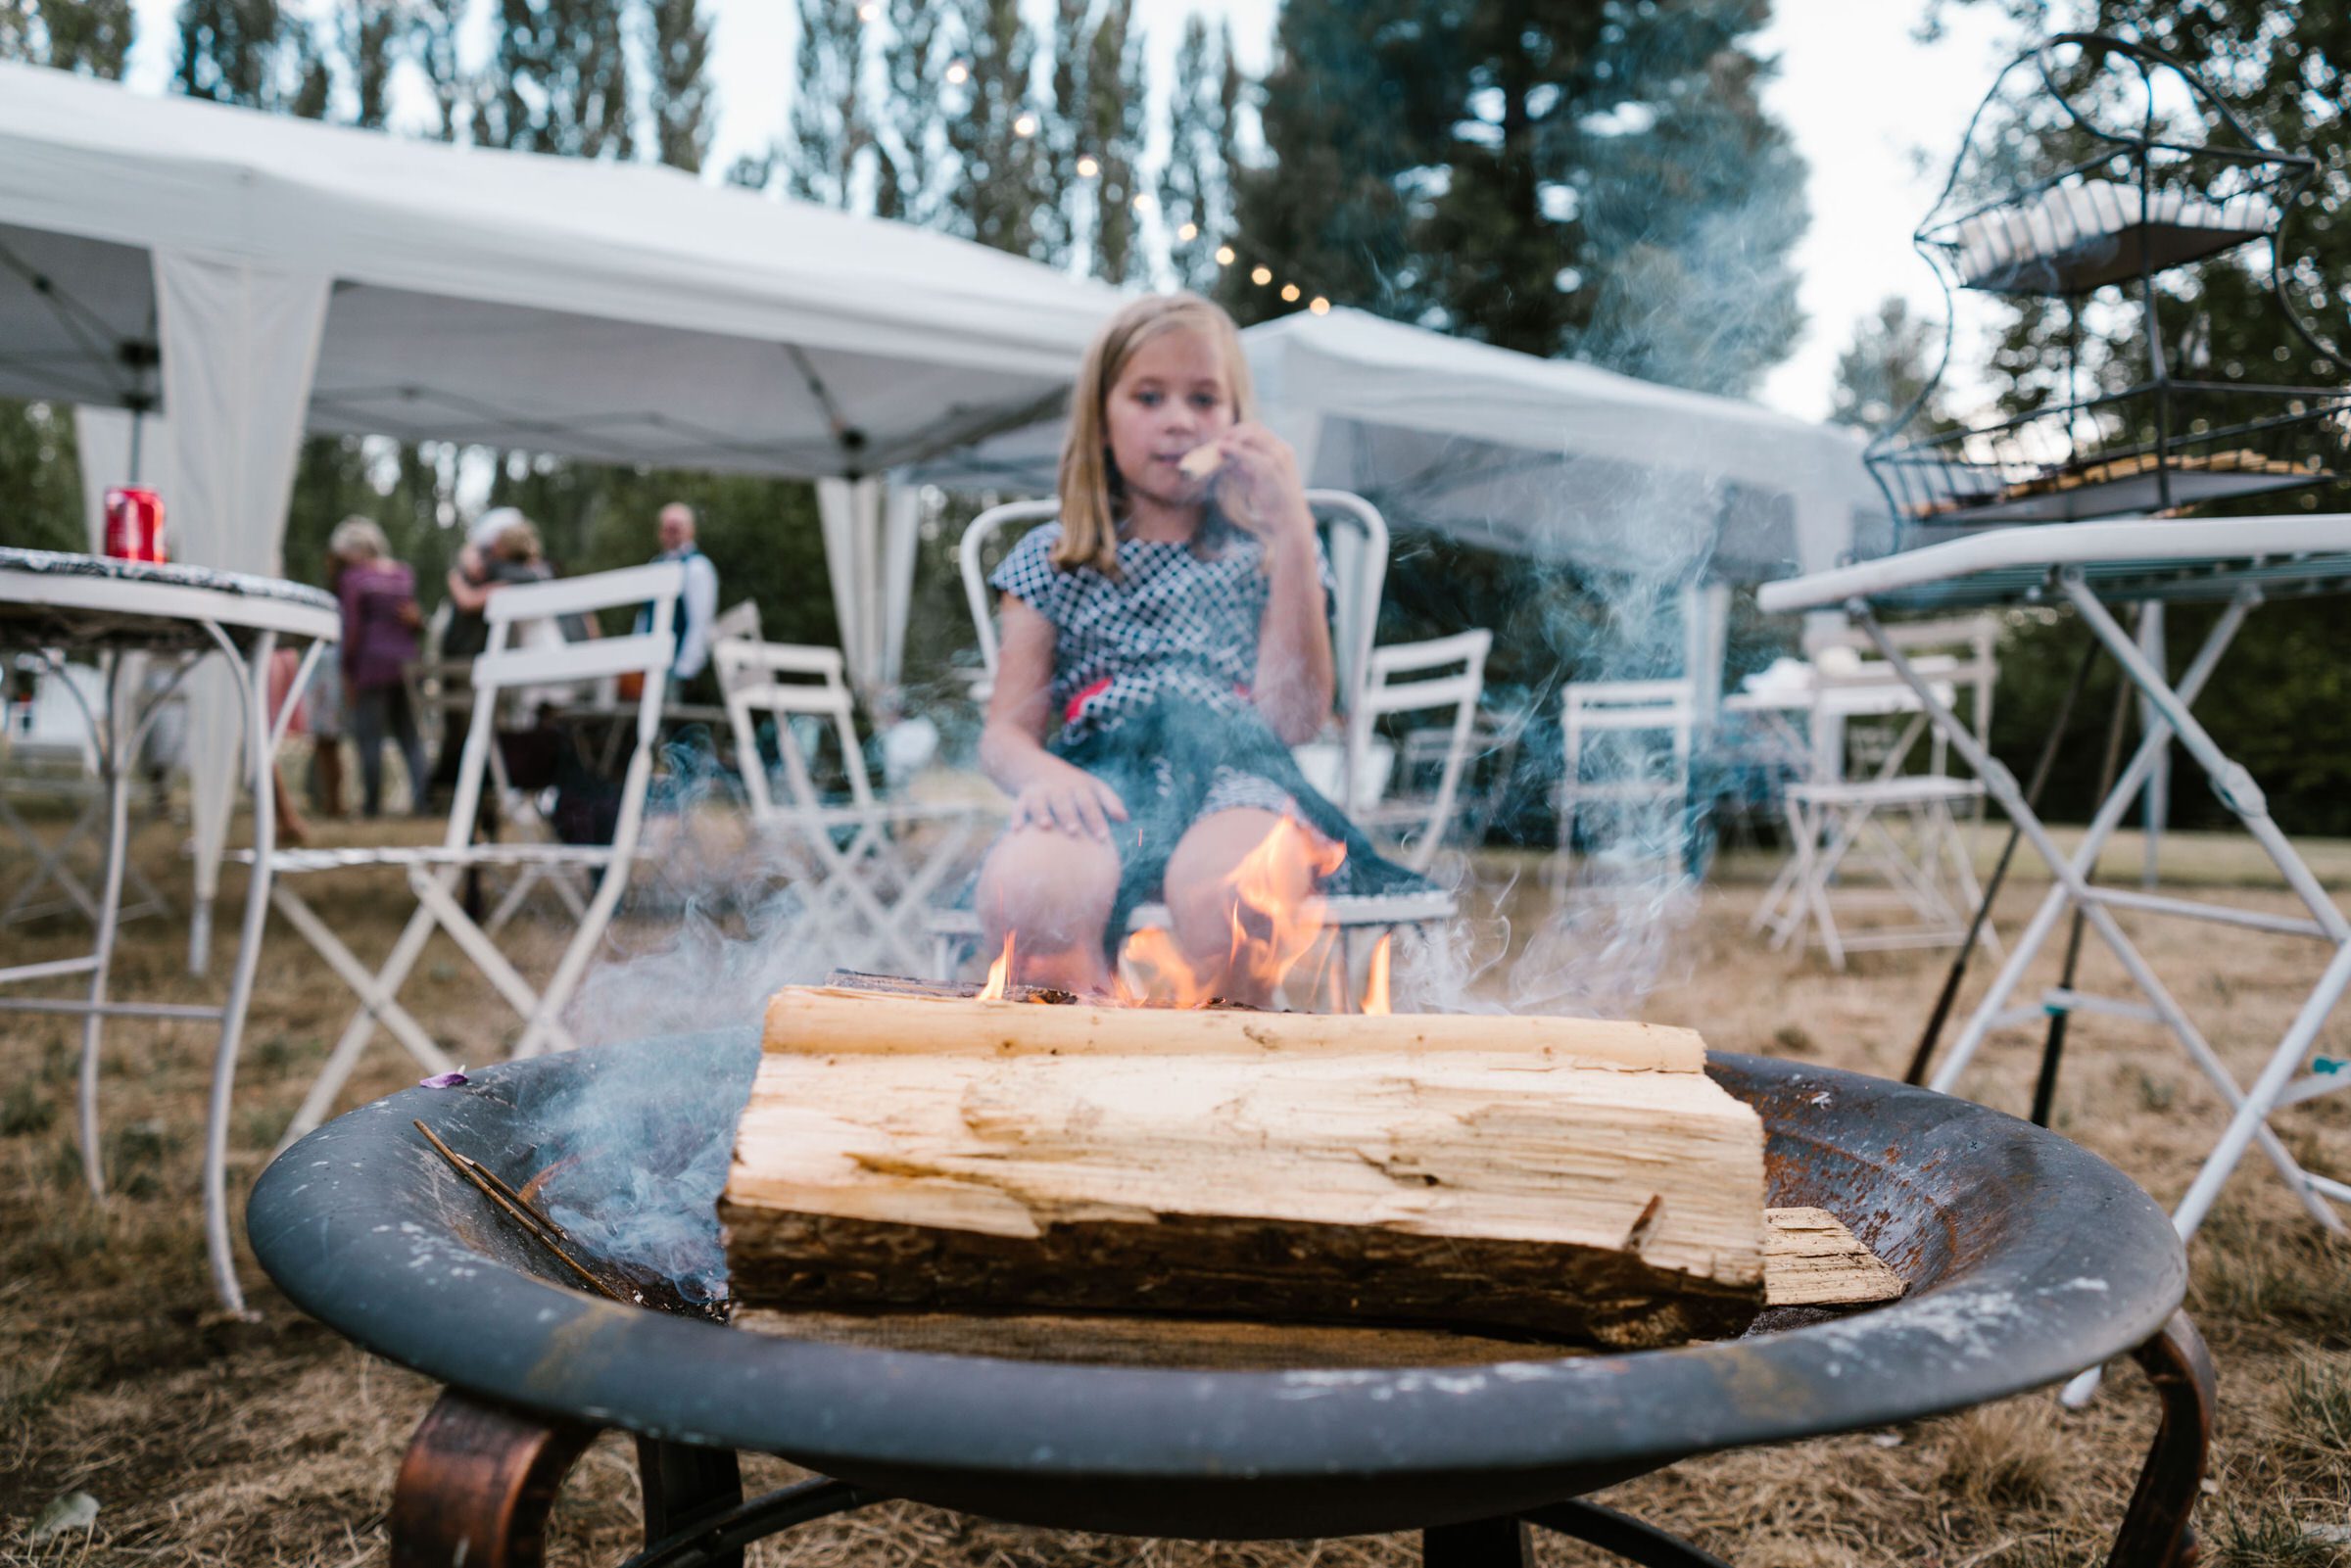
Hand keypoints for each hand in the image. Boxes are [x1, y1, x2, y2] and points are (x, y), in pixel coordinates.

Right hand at [1010, 761, 1128, 840]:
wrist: (1035, 766)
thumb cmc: (1072, 785)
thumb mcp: (1092, 786)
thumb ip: (1110, 801)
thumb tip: (1125, 818)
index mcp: (1079, 787)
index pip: (1089, 803)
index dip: (1096, 819)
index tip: (1103, 838)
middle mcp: (1059, 789)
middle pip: (1064, 802)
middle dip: (1069, 816)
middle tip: (1074, 831)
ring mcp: (1040, 792)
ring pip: (1041, 802)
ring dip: (1042, 813)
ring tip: (1046, 826)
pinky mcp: (1024, 796)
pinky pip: (1019, 806)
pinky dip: (1017, 817)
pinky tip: (1016, 830)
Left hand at [1210, 424, 1311, 546]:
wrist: (1289, 520)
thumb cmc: (1273, 503)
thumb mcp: (1257, 480)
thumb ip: (1243, 467)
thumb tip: (1224, 456)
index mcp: (1282, 450)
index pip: (1259, 430)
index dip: (1239, 431)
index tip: (1224, 438)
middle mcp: (1281, 449)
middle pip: (1254, 428)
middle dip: (1234, 432)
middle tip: (1218, 440)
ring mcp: (1277, 457)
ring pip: (1251, 436)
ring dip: (1232, 438)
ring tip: (1217, 445)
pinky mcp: (1269, 468)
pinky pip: (1247, 453)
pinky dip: (1233, 450)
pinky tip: (1222, 449)